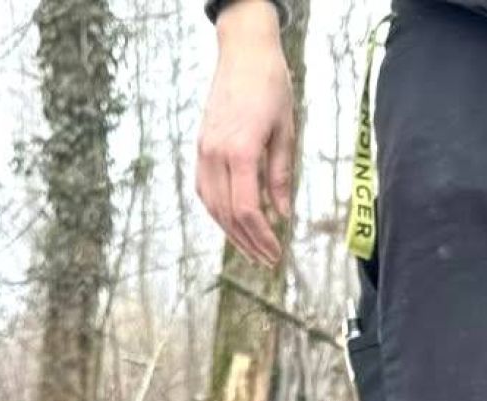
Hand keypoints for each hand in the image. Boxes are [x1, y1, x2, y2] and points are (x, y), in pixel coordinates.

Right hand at [196, 1, 295, 267]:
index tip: (276, 253)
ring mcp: (204, 151)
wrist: (244, 53)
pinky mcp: (201, 147)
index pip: (247, 210)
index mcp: (241, 151)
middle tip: (267, 260)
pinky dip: (217, 211)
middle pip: (228, 214)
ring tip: (251, 249)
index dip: (262, 237)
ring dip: (231, 232)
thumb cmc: (271, 87)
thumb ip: (281, 176)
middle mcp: (216, 154)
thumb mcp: (285, 132)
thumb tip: (283, 215)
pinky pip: (204, 189)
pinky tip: (232, 223)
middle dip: (248, 242)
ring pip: (212, 206)